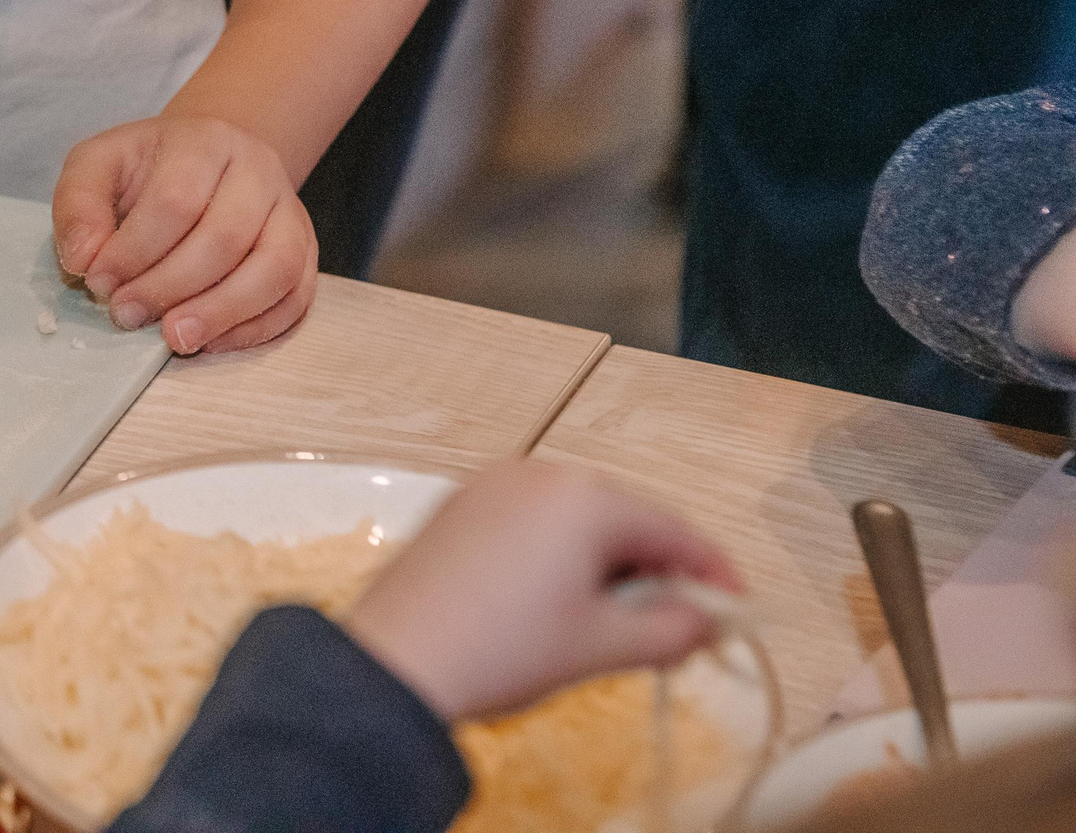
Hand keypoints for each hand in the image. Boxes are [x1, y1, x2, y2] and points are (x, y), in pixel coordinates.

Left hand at [51, 116, 316, 354]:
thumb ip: (79, 205)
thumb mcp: (98, 166)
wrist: (206, 163)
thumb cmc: (148, 170)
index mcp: (205, 141)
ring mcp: (289, 212)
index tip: (99, 281)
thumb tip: (83, 259)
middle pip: (226, 237)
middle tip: (127, 315)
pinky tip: (211, 341)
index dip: (134, 250)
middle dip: (170, 287)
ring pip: (273, 269)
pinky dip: (256, 329)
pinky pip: (296, 297)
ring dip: (221, 313)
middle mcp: (258, 170)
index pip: (175, 200)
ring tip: (175, 340)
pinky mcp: (304, 253)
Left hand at [346, 461, 742, 723]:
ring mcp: (493, 484)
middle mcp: (540, 473)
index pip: (674, 530)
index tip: (735, 613)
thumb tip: (710, 621)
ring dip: (608, 565)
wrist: (398, 659)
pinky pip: (533, 522)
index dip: (713, 574)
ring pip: (578, 520)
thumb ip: (674, 629)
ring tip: (614, 623)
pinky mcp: (460, 506)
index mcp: (585, 497)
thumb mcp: (604, 645)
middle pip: (626, 518)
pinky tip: (557, 602)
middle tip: (676, 628)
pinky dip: (561, 555)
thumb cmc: (507, 647)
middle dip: (657, 571)